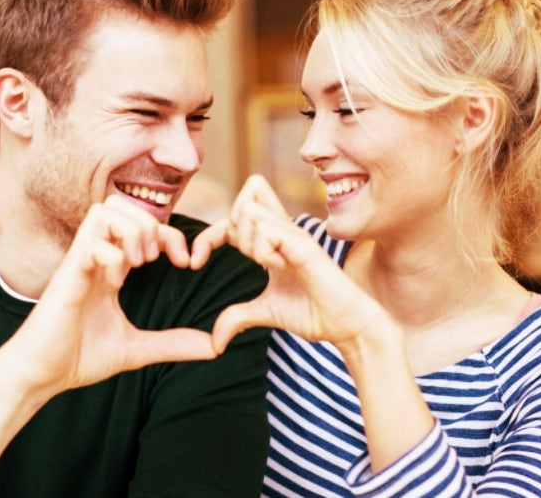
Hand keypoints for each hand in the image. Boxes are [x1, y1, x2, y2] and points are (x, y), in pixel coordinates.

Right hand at [0, 195, 210, 398]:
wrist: (39, 376)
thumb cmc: (77, 357)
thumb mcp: (136, 349)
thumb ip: (172, 344)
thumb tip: (214, 348)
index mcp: (110, 267)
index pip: (143, 225)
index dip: (171, 235)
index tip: (186, 263)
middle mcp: (95, 257)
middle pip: (121, 204)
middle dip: (149, 224)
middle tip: (156, 260)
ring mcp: (79, 263)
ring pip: (105, 211)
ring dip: (131, 232)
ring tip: (138, 264)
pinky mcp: (66, 276)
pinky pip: (90, 243)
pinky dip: (111, 255)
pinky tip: (117, 281)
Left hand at [191, 175, 383, 352]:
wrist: (347, 325)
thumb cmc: (313, 313)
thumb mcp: (265, 312)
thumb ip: (238, 317)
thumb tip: (215, 341)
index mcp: (272, 240)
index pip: (232, 216)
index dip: (207, 235)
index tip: (193, 263)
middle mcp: (283, 230)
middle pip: (242, 198)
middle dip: (224, 228)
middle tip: (233, 260)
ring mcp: (294, 234)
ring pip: (248, 211)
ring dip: (246, 240)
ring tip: (265, 264)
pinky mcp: (304, 245)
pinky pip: (267, 231)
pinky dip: (263, 251)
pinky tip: (279, 267)